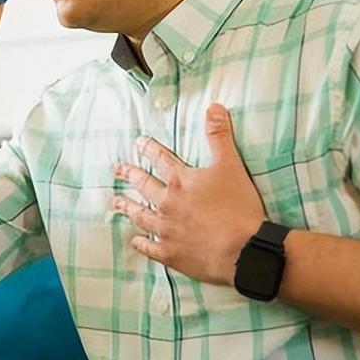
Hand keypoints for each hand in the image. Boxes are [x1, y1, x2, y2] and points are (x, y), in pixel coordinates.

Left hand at [109, 103, 267, 285]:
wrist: (243, 248)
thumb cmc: (239, 206)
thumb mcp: (231, 165)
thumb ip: (219, 136)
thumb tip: (213, 106)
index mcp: (181, 181)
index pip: (161, 159)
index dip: (149, 148)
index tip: (138, 142)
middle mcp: (168, 203)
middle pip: (145, 185)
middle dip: (130, 174)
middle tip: (116, 169)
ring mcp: (166, 230)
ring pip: (141, 215)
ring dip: (128, 207)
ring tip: (116, 202)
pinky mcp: (171, 253)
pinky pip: (149, 247)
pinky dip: (141, 243)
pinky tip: (134, 240)